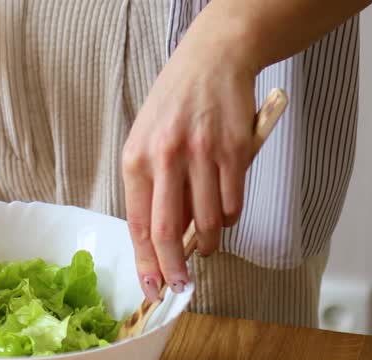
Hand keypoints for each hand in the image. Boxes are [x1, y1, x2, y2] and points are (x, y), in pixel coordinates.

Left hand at [121, 26, 259, 302]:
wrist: (213, 59)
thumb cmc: (175, 105)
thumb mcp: (146, 141)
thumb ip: (150, 188)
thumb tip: (161, 242)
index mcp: (136, 159)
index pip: (137, 224)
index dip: (145, 262)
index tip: (151, 289)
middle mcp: (165, 158)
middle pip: (169, 231)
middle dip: (175, 268)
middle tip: (181, 287)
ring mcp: (201, 154)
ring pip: (208, 221)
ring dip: (210, 244)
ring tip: (209, 247)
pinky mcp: (234, 150)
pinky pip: (233, 201)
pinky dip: (231, 217)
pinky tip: (226, 213)